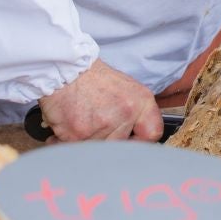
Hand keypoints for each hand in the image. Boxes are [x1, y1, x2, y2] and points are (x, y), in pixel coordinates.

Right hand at [38, 59, 162, 142]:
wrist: (66, 71)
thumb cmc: (95, 80)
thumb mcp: (128, 89)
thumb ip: (136, 114)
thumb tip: (138, 138)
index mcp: (141, 102)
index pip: (153, 133)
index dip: (141, 140)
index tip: (130, 139)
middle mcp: (126, 114)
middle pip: (121, 145)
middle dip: (108, 138)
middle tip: (97, 122)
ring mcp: (102, 126)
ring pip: (98, 149)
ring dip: (88, 140)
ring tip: (82, 120)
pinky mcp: (79, 134)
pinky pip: (76, 149)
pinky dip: (69, 141)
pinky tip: (69, 126)